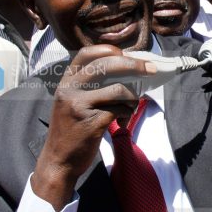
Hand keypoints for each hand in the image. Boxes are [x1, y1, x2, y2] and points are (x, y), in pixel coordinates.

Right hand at [31, 46, 155, 209]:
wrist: (59, 161)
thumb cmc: (72, 129)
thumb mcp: (72, 101)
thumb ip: (90, 85)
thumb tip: (126, 70)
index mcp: (66, 81)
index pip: (87, 53)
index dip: (108, 49)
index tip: (125, 54)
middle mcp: (70, 89)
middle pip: (107, 65)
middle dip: (135, 65)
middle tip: (152, 69)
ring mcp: (79, 105)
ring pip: (119, 89)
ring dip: (132, 98)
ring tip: (130, 107)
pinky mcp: (91, 122)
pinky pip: (120, 110)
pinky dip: (127, 114)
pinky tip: (122, 122)